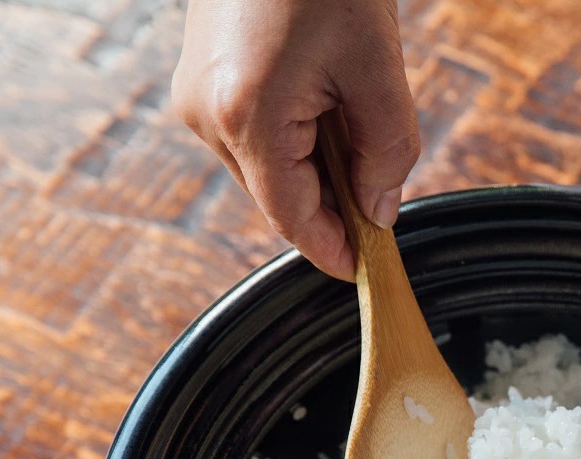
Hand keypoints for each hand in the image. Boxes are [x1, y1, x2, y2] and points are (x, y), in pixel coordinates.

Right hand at [172, 0, 420, 279]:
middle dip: (332, 202)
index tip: (368, 269)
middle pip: (278, 197)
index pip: (292, 219)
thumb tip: (379, 212)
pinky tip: (325, 100)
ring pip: (265, 169)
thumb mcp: (377, 68)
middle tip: (382, 185)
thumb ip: (386, 153)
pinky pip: (252, 136)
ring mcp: (193, 99)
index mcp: (246, 115)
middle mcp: (204, 115)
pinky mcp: (198, 84)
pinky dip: (294, 138)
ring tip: (352, 112)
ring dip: (315, 167)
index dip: (333, 250)